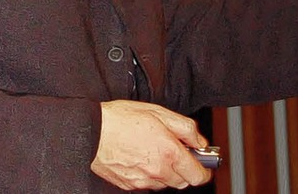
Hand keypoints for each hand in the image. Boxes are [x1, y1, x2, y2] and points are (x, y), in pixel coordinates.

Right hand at [91, 99, 211, 190]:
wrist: (92, 131)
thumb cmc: (122, 118)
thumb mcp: (159, 112)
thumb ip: (185, 128)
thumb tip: (200, 141)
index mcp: (169, 152)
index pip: (198, 175)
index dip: (204, 169)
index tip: (204, 162)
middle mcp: (158, 171)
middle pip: (183, 182)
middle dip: (184, 168)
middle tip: (177, 150)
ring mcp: (143, 181)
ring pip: (165, 183)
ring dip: (167, 171)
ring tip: (154, 149)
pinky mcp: (130, 186)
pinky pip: (148, 184)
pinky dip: (150, 174)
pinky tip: (142, 156)